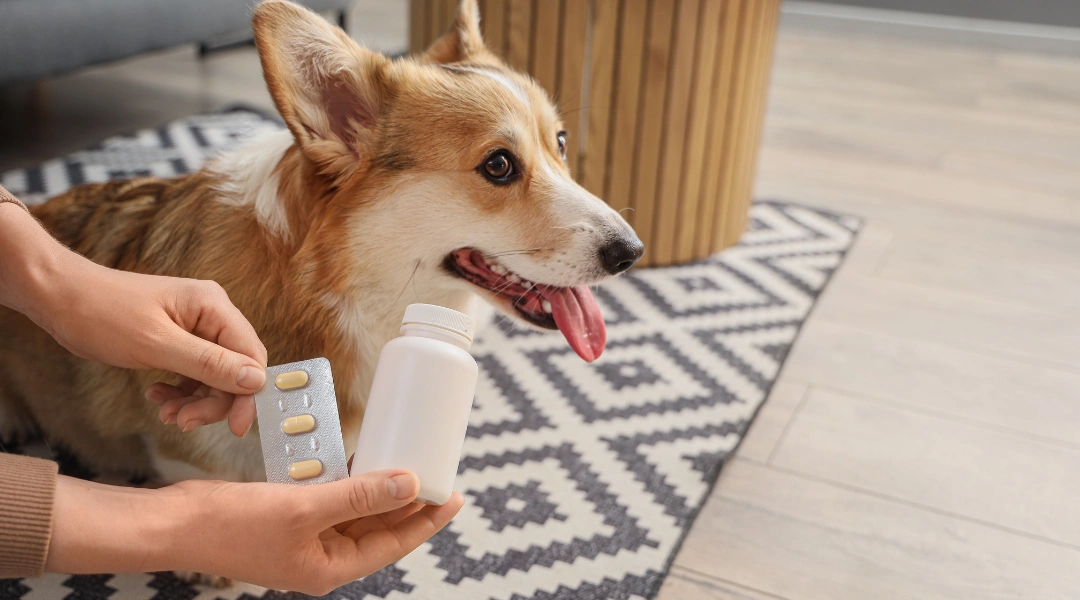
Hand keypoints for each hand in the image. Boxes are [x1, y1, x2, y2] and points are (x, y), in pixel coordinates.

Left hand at [41, 257, 267, 435]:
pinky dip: (180, 391)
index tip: (235, 428)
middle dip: (213, 401)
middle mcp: (211, 314)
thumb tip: (256, 380)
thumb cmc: (102, 313)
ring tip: (166, 414)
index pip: (251, 356)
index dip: (246, 394)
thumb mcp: (156, 344)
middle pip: (234, 369)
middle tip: (183, 422)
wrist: (60, 297)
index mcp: (213, 307)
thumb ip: (208, 363)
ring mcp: (195, 326)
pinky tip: (157, 397)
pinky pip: (194, 372)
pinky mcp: (179, 338)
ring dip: (194, 400)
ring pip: (214, 375)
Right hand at [46, 470, 464, 593]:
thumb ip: (359, 496)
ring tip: (410, 463)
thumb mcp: (305, 508)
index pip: (393, 543)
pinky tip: (365, 461)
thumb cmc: (232, 524)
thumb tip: (410, 485)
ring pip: (358, 513)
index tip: (455, 495)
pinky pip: (333, 501)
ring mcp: (305, 539)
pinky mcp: (290, 519)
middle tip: (439, 471)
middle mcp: (322, 557)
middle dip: (410, 503)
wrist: (174, 523)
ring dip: (381, 490)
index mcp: (330, 567)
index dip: (426, 519)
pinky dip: (351, 483)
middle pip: (380, 529)